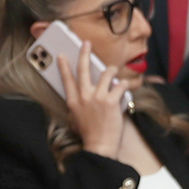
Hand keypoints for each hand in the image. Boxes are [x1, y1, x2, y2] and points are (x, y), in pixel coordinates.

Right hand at [56, 40, 127, 156]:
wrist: (99, 145)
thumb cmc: (88, 134)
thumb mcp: (76, 118)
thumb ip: (78, 104)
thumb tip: (82, 95)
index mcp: (73, 101)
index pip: (67, 80)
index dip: (64, 67)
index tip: (62, 56)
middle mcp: (84, 96)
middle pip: (83, 70)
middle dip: (84, 54)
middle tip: (86, 43)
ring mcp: (98, 97)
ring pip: (106, 73)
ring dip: (112, 71)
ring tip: (114, 72)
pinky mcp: (112, 101)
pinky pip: (121, 85)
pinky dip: (125, 85)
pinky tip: (126, 88)